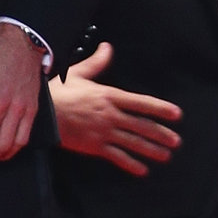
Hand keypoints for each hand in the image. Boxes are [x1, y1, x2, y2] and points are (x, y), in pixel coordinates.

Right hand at [51, 42, 180, 176]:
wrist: (41, 114)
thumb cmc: (58, 92)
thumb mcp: (78, 73)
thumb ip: (96, 62)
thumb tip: (107, 47)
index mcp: (109, 96)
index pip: (141, 102)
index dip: (160, 108)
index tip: (176, 114)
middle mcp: (110, 115)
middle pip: (142, 126)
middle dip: (161, 134)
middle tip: (176, 141)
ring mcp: (103, 132)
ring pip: (133, 142)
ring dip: (152, 150)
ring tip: (166, 155)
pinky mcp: (94, 146)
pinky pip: (117, 157)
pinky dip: (131, 164)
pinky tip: (142, 170)